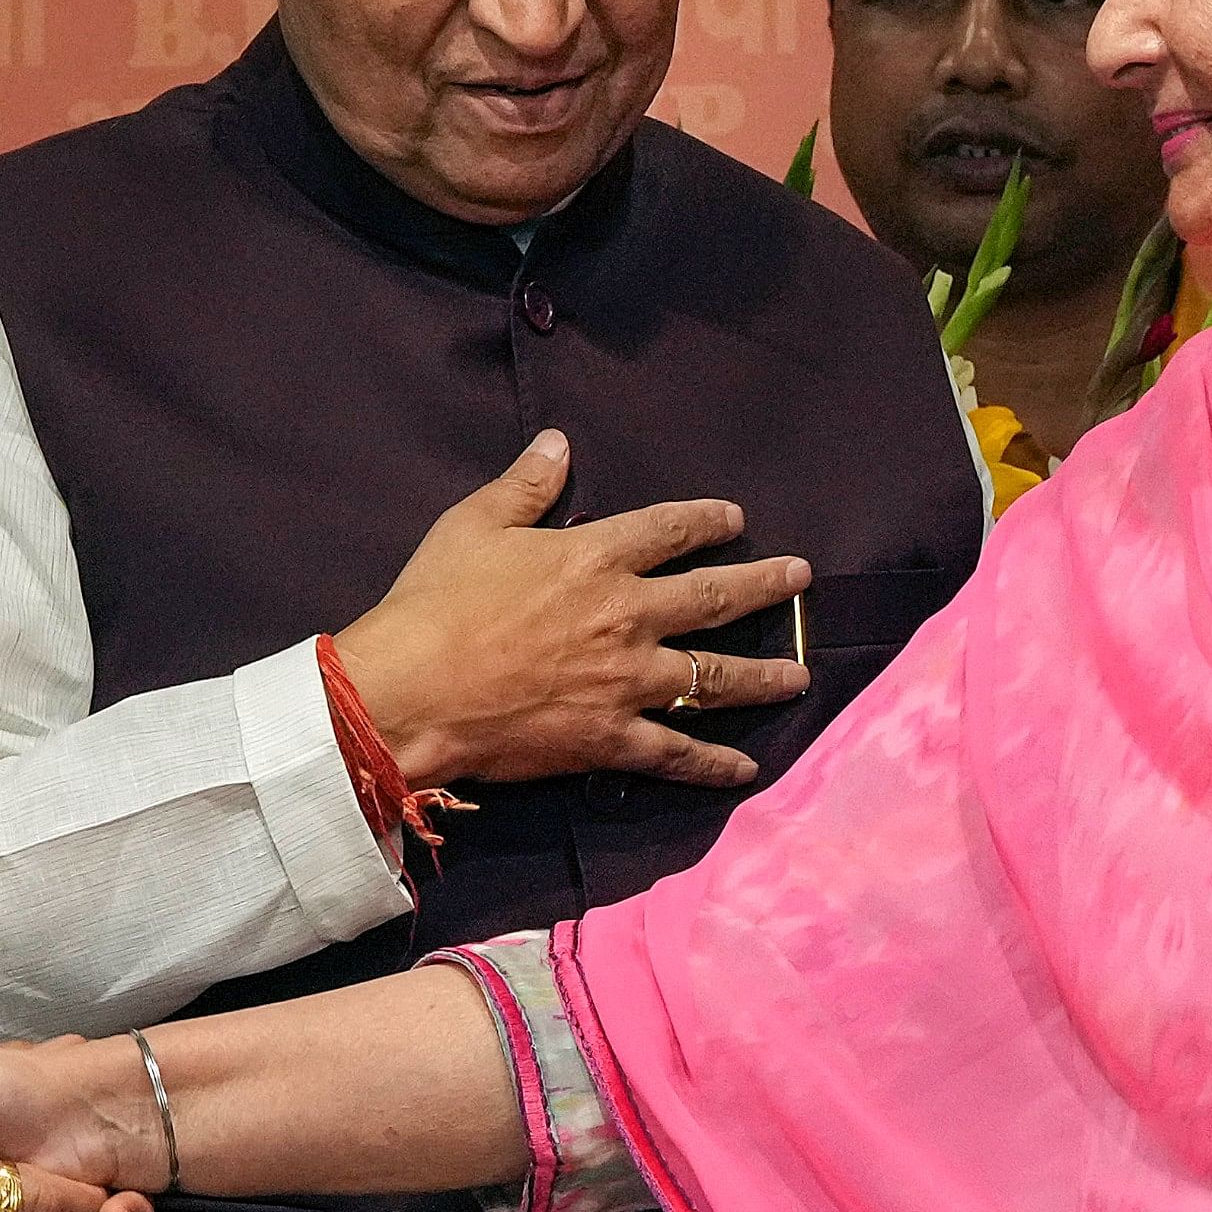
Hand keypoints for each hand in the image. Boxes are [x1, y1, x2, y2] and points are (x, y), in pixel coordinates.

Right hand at [332, 431, 811, 791]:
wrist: (411, 691)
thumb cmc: (435, 604)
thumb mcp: (472, 525)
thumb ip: (524, 485)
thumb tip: (559, 443)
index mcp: (594, 558)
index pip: (667, 530)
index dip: (706, 521)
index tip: (735, 520)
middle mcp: (626, 616)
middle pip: (712, 599)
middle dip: (763, 587)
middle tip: (799, 579)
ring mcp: (626, 681)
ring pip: (712, 677)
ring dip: (763, 677)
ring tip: (800, 677)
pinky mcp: (610, 738)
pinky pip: (675, 752)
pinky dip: (713, 763)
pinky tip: (746, 768)